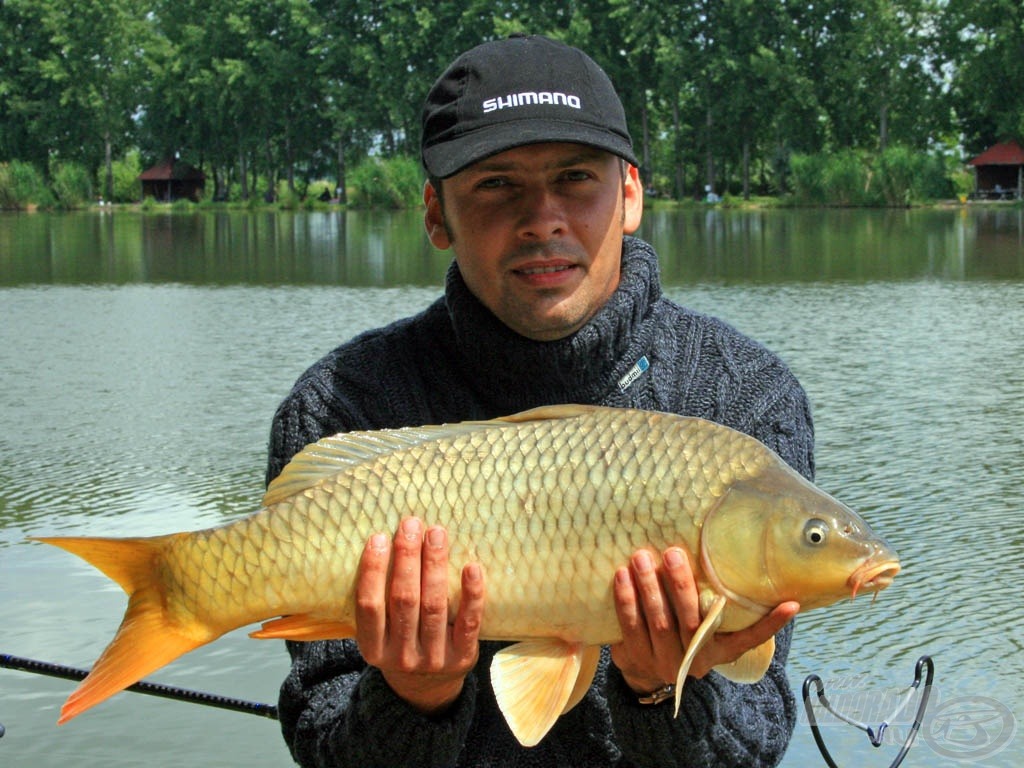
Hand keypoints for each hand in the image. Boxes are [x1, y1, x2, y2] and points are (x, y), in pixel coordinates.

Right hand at [354, 517, 484, 712]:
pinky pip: (468, 622)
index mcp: (373, 649)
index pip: (368, 606)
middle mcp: (401, 656)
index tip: (380, 537)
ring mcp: (433, 658)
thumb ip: (379, 600)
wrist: (426, 689)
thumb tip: (384, 541)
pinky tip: (472, 567)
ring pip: (434, 606)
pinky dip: (471, 594)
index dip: (373, 570)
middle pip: (404, 600)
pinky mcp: (463, 657)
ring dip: (435, 565)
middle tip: (411, 524)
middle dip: (407, 558)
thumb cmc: (399, 643)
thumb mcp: (379, 633)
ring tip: (436, 533)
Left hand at [610, 547, 797, 694]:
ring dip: (649, 588)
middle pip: (691, 622)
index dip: (771, 624)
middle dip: (681, 586)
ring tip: (641, 558)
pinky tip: (621, 576)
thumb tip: (735, 556)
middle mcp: (696, 661)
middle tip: (673, 553)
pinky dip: (626, 600)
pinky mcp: (637, 659)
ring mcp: (665, 662)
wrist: (644, 669)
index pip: (750, 638)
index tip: (789, 603)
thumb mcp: (703, 625)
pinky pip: (630, 627)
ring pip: (658, 623)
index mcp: (721, 651)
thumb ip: (714, 603)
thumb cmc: (681, 631)